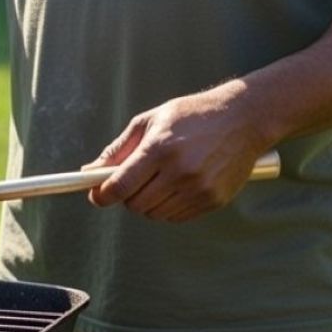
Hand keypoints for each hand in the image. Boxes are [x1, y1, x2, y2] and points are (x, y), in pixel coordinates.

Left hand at [86, 84, 267, 221]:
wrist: (242, 118)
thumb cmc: (191, 115)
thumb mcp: (151, 121)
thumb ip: (119, 149)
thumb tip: (89, 172)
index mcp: (160, 148)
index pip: (120, 185)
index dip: (102, 194)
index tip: (96, 195)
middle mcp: (179, 171)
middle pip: (136, 204)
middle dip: (126, 196)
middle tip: (132, 181)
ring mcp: (198, 189)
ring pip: (155, 214)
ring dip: (147, 202)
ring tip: (157, 179)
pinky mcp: (213, 200)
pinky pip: (177, 217)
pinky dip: (168, 207)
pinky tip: (175, 186)